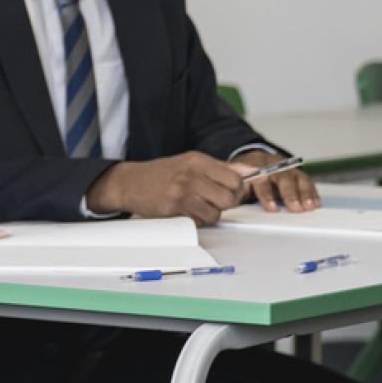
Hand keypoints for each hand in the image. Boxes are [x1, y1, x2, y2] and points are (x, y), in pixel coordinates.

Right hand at [88, 152, 248, 224]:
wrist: (130, 182)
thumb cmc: (161, 173)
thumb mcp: (191, 162)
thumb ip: (221, 168)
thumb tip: (251, 171)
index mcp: (197, 160)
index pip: (236, 178)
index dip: (237, 189)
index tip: (230, 191)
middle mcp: (190, 175)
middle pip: (230, 198)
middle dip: (225, 204)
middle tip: (213, 201)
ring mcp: (180, 193)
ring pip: (215, 214)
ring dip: (209, 215)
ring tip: (196, 206)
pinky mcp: (172, 209)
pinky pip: (197, 222)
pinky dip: (194, 220)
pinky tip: (184, 211)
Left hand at [231, 150, 321, 212]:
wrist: (253, 159)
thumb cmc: (244, 175)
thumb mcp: (236, 178)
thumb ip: (236, 189)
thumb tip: (232, 202)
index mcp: (254, 165)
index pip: (260, 179)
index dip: (267, 194)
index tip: (272, 208)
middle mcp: (272, 164)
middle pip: (282, 178)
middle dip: (289, 194)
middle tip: (296, 208)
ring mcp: (286, 167)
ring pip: (297, 178)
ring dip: (304, 193)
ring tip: (309, 206)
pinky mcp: (297, 172)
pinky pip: (306, 181)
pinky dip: (311, 192)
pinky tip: (315, 202)